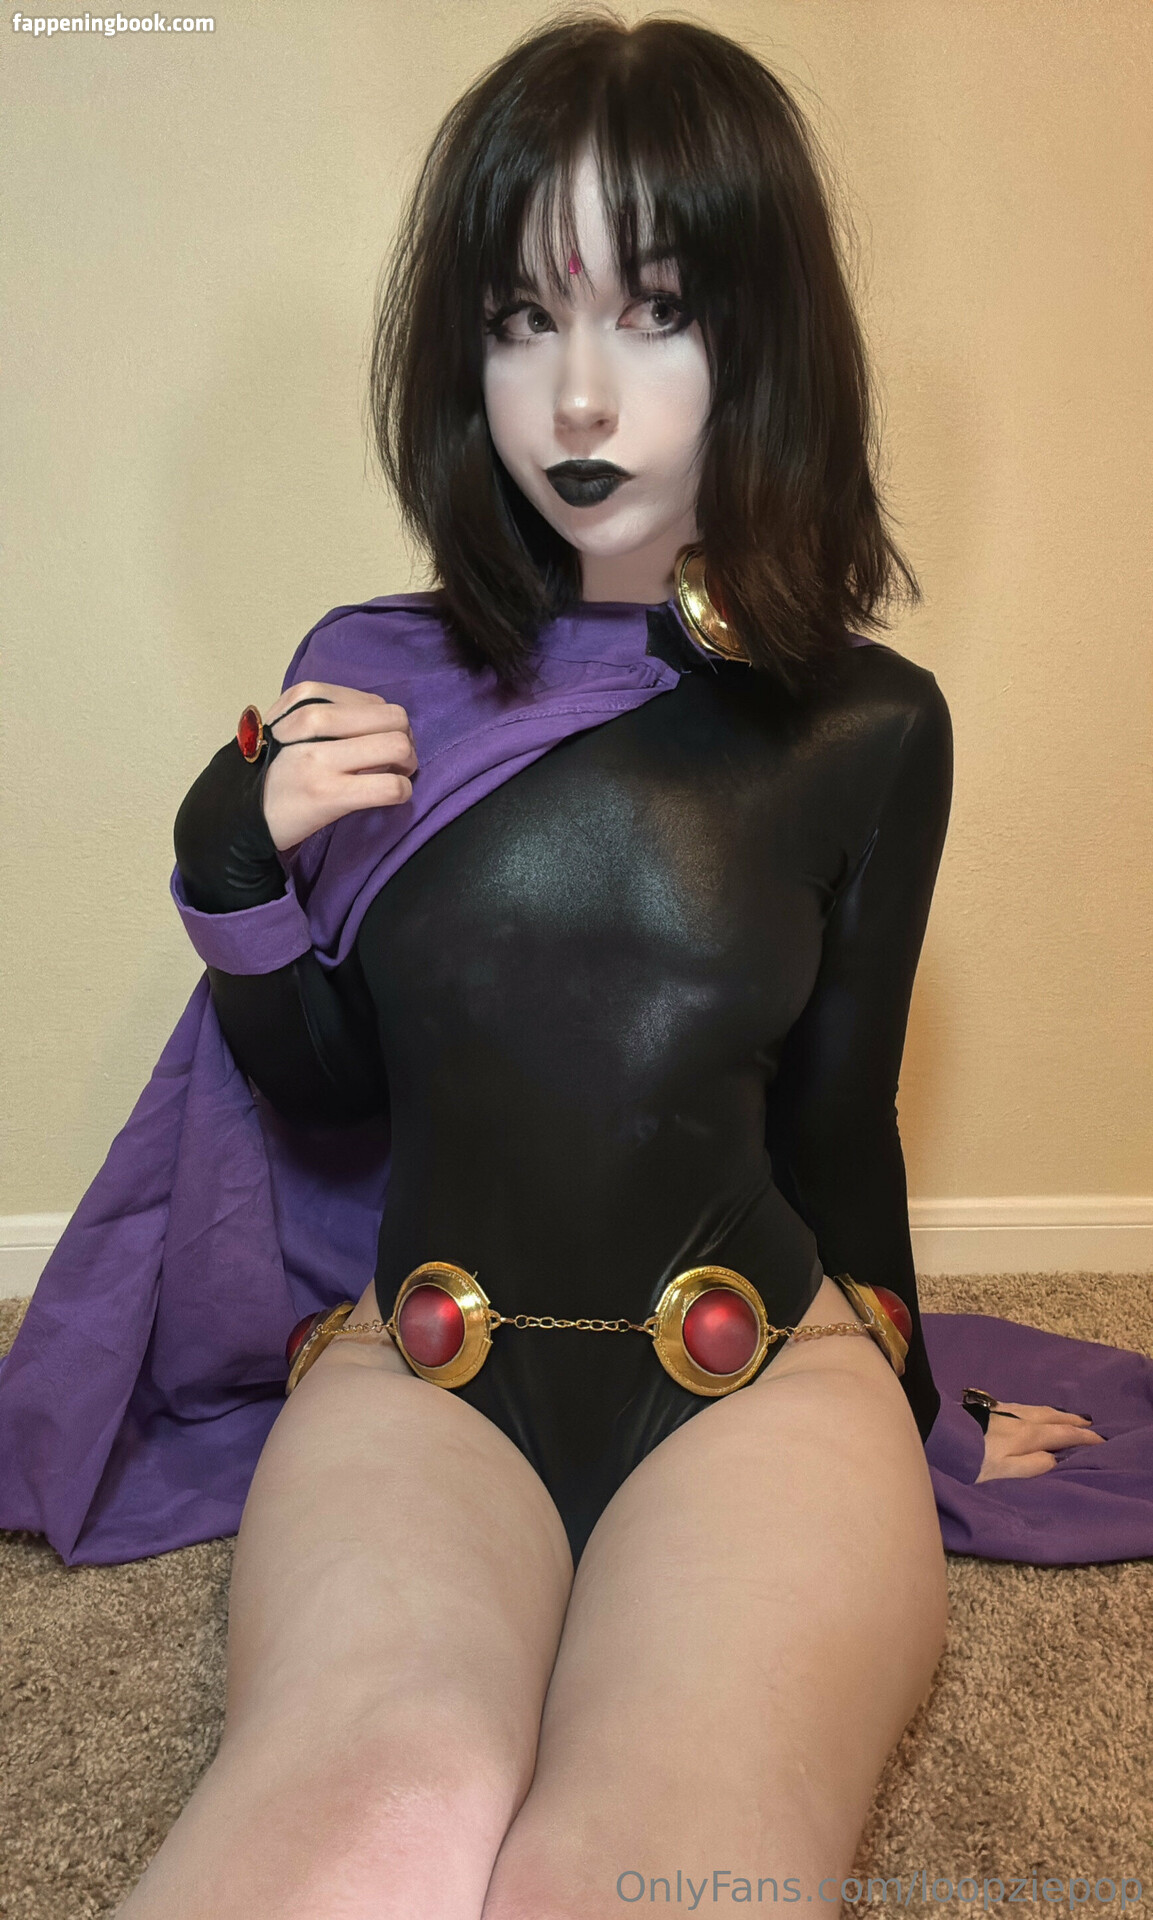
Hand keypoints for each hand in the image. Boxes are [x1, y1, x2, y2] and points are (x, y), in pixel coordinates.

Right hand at [260, 682, 418, 851]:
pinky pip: (389, 786)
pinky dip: (402, 791)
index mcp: (305, 698)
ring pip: (397, 746)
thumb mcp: (294, 725)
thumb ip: (333, 715)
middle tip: (397, 762)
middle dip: (406, 740)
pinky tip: (389, 796)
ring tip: (394, 776)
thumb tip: (387, 723)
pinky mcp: (327, 794)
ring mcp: (318, 759)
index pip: (376, 702)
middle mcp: (310, 722)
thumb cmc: (277, 769)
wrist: (241, 812)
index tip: (379, 745)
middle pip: (394, 718)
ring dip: (408, 764)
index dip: (390, 725)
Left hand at [976, 1401, 1104, 1482]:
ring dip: (1055, 1413)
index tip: (1099, 1440)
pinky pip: (1022, 1407)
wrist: (936, 1435)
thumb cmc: (969, 1459)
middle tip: (1088, 1423)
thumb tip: (1055, 1459)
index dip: (1081, 1438)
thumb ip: (1031, 1466)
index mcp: (1026, 1435)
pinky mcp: (987, 1408)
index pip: (1061, 1435)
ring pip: (1036, 1409)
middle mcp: (1018, 1419)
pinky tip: (1031, 1412)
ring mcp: (1002, 1410)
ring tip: (1065, 1416)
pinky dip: (1037, 1410)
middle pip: (1051, 1417)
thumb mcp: (1003, 1471)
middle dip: (1071, 1421)